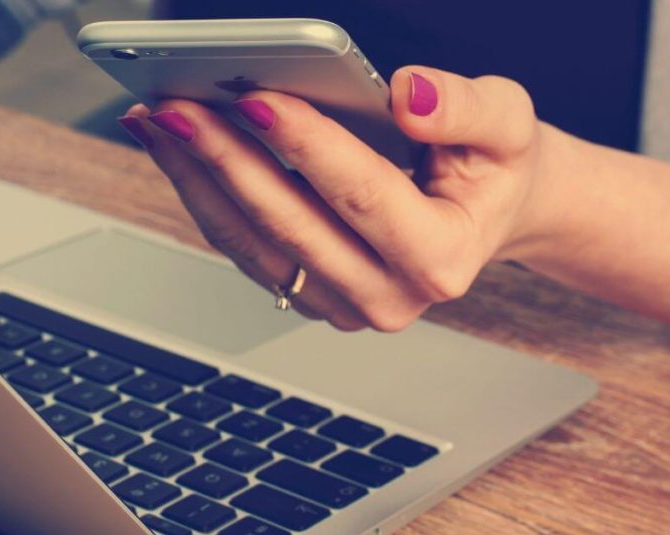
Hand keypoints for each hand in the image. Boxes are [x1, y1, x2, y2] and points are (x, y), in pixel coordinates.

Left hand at [119, 67, 562, 331]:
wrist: (485, 214)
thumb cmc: (492, 169)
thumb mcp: (509, 125)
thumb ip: (467, 109)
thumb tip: (408, 96)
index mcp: (441, 258)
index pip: (362, 196)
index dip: (307, 146)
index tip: (256, 98)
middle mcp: (387, 296)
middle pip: (289, 225)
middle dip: (227, 159)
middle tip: (177, 107)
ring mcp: (340, 304)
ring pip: (251, 243)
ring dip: (198, 179)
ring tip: (160, 122)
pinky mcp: (307, 293)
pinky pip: (243, 247)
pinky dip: (204, 194)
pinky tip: (177, 149)